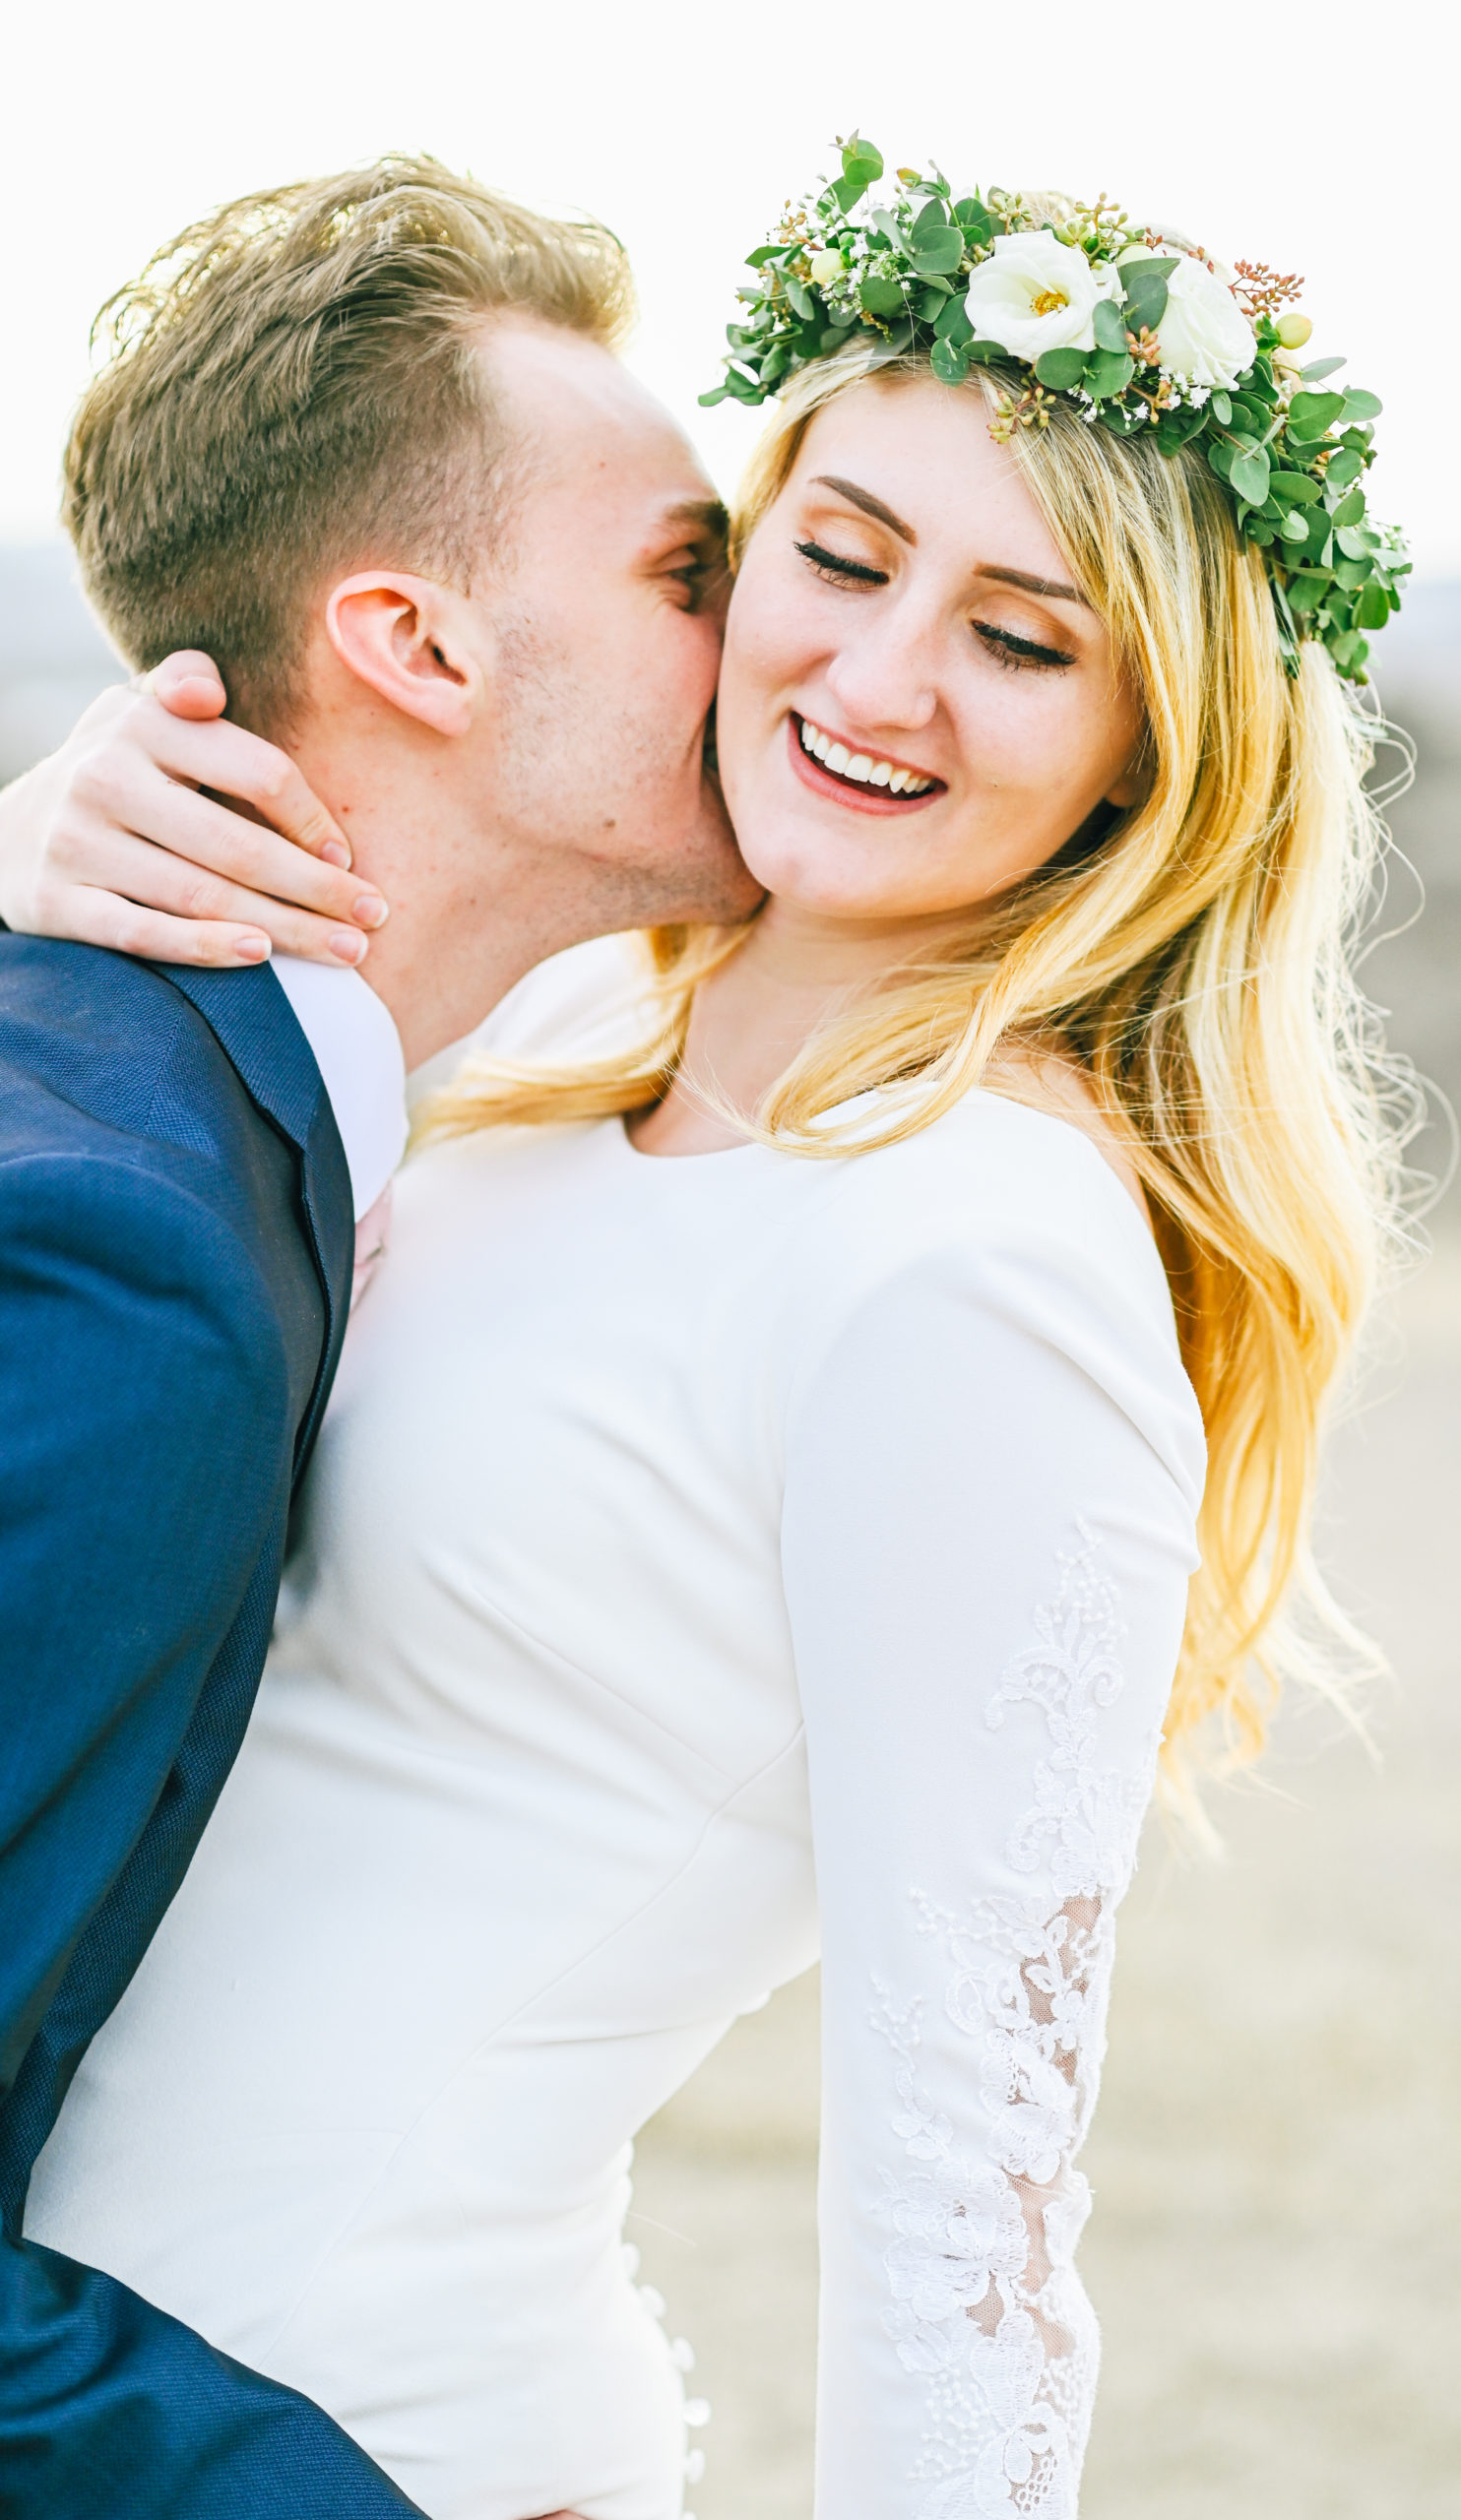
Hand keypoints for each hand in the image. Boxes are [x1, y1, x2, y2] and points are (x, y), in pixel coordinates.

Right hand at [0, 652, 388, 967]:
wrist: (14, 832)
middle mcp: (104, 778)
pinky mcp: (56, 902)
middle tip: (375, 917)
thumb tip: (204, 692)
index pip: (256, 770)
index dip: (312, 819)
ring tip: (344, 949)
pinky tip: (260, 956)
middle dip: (316, 889)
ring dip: (284, 928)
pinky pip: (145, 934)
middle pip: (236, 845)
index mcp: (142, 723)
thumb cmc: (122, 771)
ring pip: (200, 896)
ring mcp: (76, 843)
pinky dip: (206, 948)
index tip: (349, 858)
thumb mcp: (144, 711)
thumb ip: (185, 682)